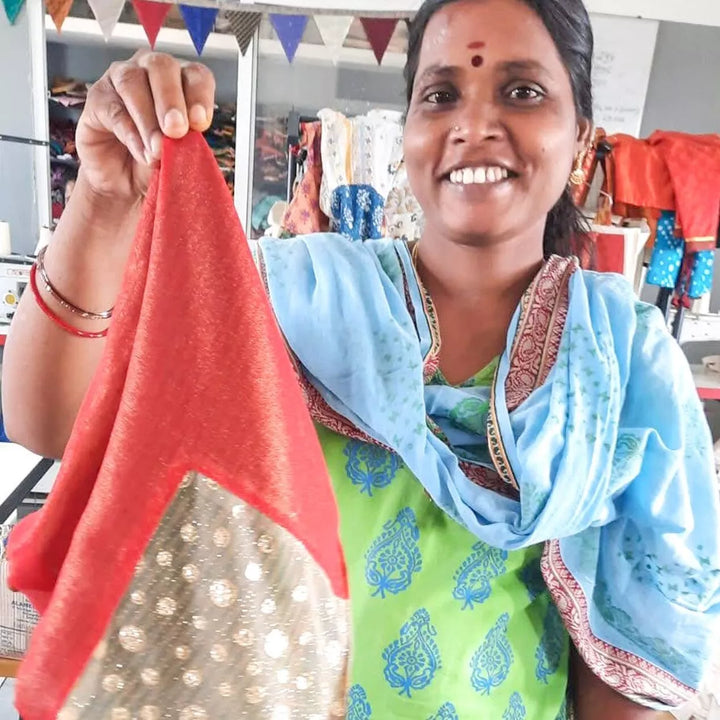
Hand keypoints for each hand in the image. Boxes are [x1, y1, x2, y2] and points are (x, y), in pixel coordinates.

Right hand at [75, 50, 215, 203]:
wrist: (126, 182)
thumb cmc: (160, 159)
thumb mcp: (182, 152)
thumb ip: (188, 141)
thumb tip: (187, 136)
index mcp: (181, 79)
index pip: (195, 74)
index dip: (199, 95)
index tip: (200, 123)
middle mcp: (150, 70)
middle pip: (161, 66)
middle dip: (171, 100)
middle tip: (176, 130)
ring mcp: (119, 79)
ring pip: (132, 82)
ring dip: (148, 119)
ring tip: (157, 150)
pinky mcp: (97, 99)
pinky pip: (113, 110)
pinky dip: (130, 134)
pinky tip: (141, 153)